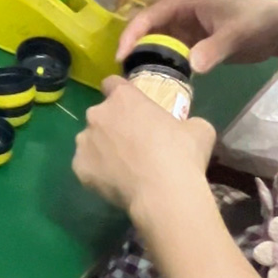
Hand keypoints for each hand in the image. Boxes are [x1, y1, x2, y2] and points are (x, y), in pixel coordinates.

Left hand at [73, 77, 215, 219]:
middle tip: (133, 144)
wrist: (163, 193)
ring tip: (123, 167)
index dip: (120, 93)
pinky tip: (115, 182)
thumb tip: (186, 128)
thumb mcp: (198, 129)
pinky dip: (97, 172)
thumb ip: (185, 122)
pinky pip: (86, 166)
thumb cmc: (181, 155)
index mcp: (124, 98)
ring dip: (102, 148)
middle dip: (113, 125)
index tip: (130, 107)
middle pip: (101, 115)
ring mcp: (85, 141)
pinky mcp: (78, 167)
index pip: (112, 84)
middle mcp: (98, 114)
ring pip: (91, 140)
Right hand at [117, 0, 277, 73]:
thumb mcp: (235, 34)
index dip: (131, 36)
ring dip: (147, 61)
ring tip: (137, 84)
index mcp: (181, 2)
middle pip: (146, 32)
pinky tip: (159, 84)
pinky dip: (163, 67)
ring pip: (156, 45)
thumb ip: (214, 49)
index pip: (147, 17)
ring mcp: (183, 30)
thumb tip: (191, 66)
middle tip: (126, 77)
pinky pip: (170, 55)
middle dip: (134, 51)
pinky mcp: (191, 45)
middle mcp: (177, 14)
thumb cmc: (256, 22)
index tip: (121, 58)